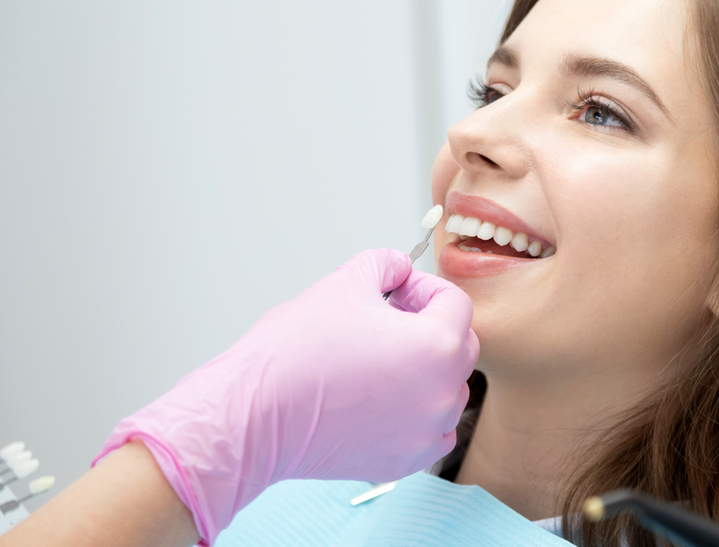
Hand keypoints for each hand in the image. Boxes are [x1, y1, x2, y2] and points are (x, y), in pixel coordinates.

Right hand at [93, 249, 477, 544]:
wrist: (255, 416)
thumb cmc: (294, 354)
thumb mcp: (345, 282)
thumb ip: (385, 263)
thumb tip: (399, 267)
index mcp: (436, 346)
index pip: (455, 302)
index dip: (423, 287)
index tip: (396, 290)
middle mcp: (442, 393)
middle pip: (460, 344)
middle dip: (430, 324)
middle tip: (387, 318)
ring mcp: (426, 432)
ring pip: (448, 388)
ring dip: (427, 368)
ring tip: (380, 358)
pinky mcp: (406, 460)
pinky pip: (433, 430)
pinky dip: (418, 411)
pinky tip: (383, 396)